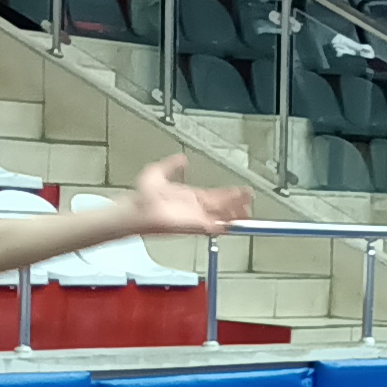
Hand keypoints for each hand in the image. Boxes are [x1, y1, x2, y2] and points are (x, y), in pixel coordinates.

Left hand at [124, 151, 246, 238]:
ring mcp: (195, 218)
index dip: (230, 195)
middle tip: (250, 201)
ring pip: (221, 217)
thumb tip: (181, 158)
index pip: (216, 196)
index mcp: (190, 197)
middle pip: (222, 207)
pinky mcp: (193, 226)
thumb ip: (171, 165)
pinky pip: (213, 228)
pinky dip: (224, 225)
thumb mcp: (158, 172)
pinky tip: (234, 223)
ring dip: (235, 214)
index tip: (241, 192)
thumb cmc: (142, 196)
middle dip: (238, 204)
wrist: (137, 209)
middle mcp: (195, 209)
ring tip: (248, 210)